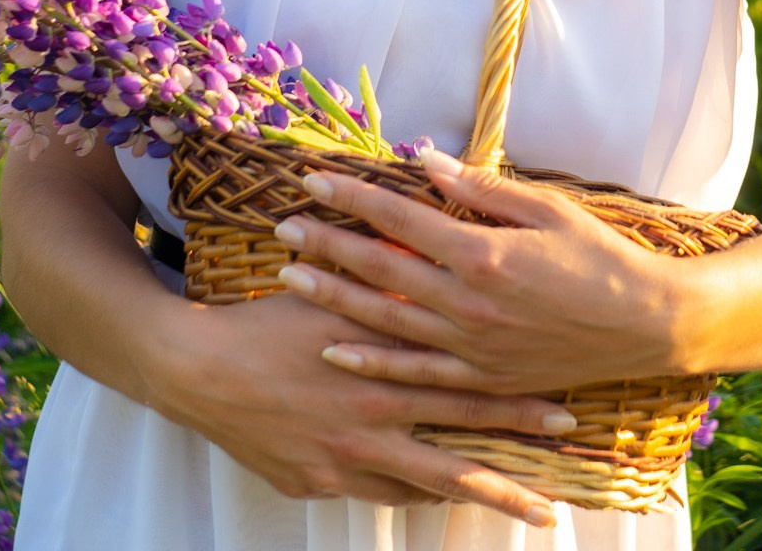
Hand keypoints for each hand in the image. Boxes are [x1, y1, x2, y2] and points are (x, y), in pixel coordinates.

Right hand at [158, 286, 575, 526]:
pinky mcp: (315, 485)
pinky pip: (376, 498)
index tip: (566, 417)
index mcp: (384, 376)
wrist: (195, 370)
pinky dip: (410, 497)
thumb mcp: (336, 294)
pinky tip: (433, 497)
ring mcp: (342, 465)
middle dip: (509, 482)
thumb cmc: (268, 322)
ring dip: (465, 498)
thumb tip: (435, 253)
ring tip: (510, 508)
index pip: (468, 397)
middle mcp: (370, 429)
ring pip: (420, 491)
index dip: (518, 408)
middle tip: (555, 505)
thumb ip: (389, 282)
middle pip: (455, 463)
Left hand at [272, 148, 694, 393]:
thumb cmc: (601, 257)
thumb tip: (426, 161)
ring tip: (290, 276)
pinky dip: (371, 360)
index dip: (352, 196)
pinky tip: (334, 347)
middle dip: (326, 243)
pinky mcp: (481, 377)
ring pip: (384, 319)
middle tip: (283, 226)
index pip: (399, 217)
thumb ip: (481, 188)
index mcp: (482, 253)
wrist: (645, 327)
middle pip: (378, 267)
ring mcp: (471, 345)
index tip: (313, 180)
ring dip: (333, 295)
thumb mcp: (547, 208)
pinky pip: (413, 372)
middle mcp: (467, 302)